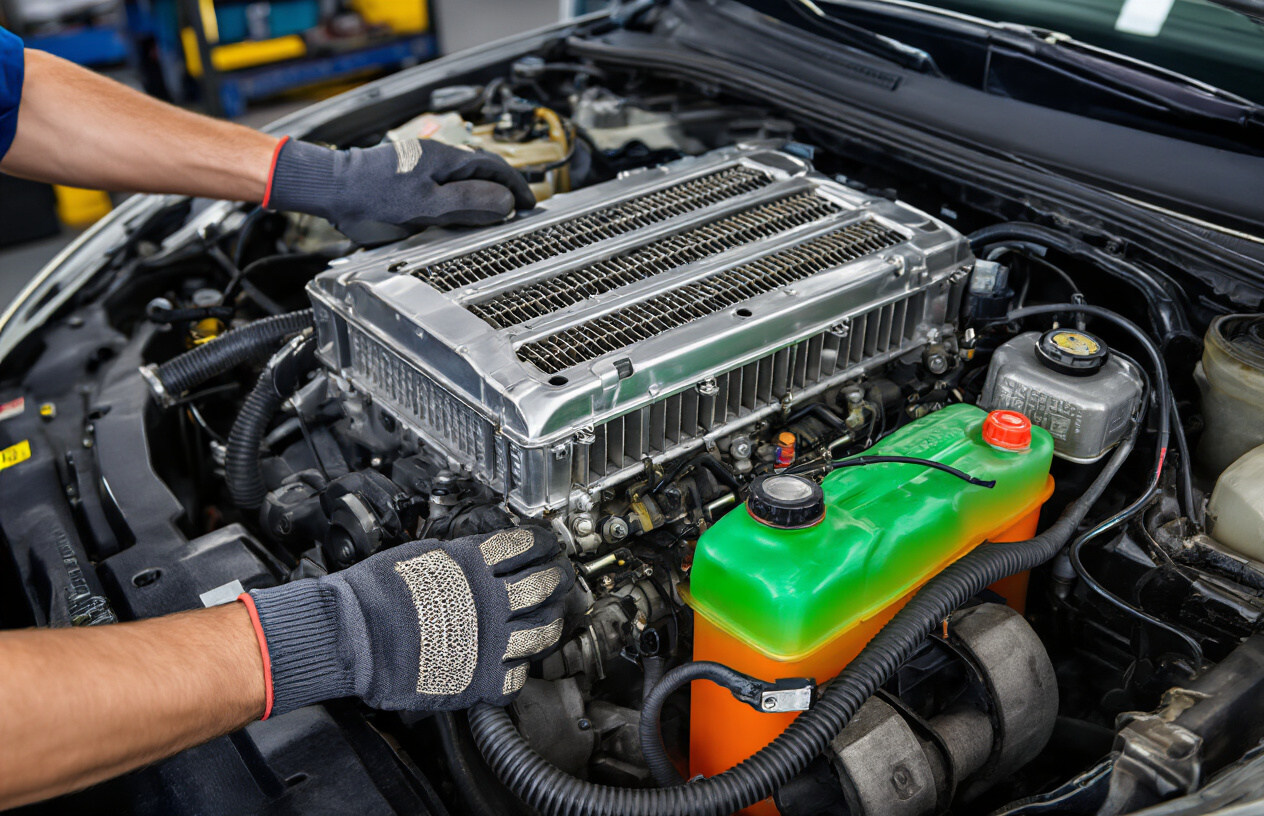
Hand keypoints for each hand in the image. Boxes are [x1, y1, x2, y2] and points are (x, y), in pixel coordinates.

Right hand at [242, 528, 572, 716]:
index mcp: (474, 564)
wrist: (353, 636)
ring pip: (543, 631)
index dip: (541, 542)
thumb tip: (475, 553)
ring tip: (552, 618)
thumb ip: (457, 556)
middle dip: (557, 578)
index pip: (525, 544)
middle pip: (544, 584)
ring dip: (551, 622)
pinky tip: (517, 661)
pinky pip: (517, 676)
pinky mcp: (481, 678)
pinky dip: (520, 668)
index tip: (546, 544)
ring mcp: (490, 641)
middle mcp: (489, 600)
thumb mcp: (421, 554)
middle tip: (559, 577)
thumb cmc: (374, 594)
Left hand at [264, 138, 536, 243]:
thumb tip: (504, 201)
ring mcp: (420, 165)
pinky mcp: (406, 176)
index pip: (495, 167)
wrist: (330, 188)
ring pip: (461, 179)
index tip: (530, 204)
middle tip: (516, 212)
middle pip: (480, 171)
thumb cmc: (372, 195)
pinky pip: (443, 186)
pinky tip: (455, 214)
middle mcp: (435, 157)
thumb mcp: (427, 206)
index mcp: (445, 158)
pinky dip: (458, 199)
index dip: (516, 187)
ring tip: (491, 216)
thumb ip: (468, 203)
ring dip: (480, 196)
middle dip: (501, 191)